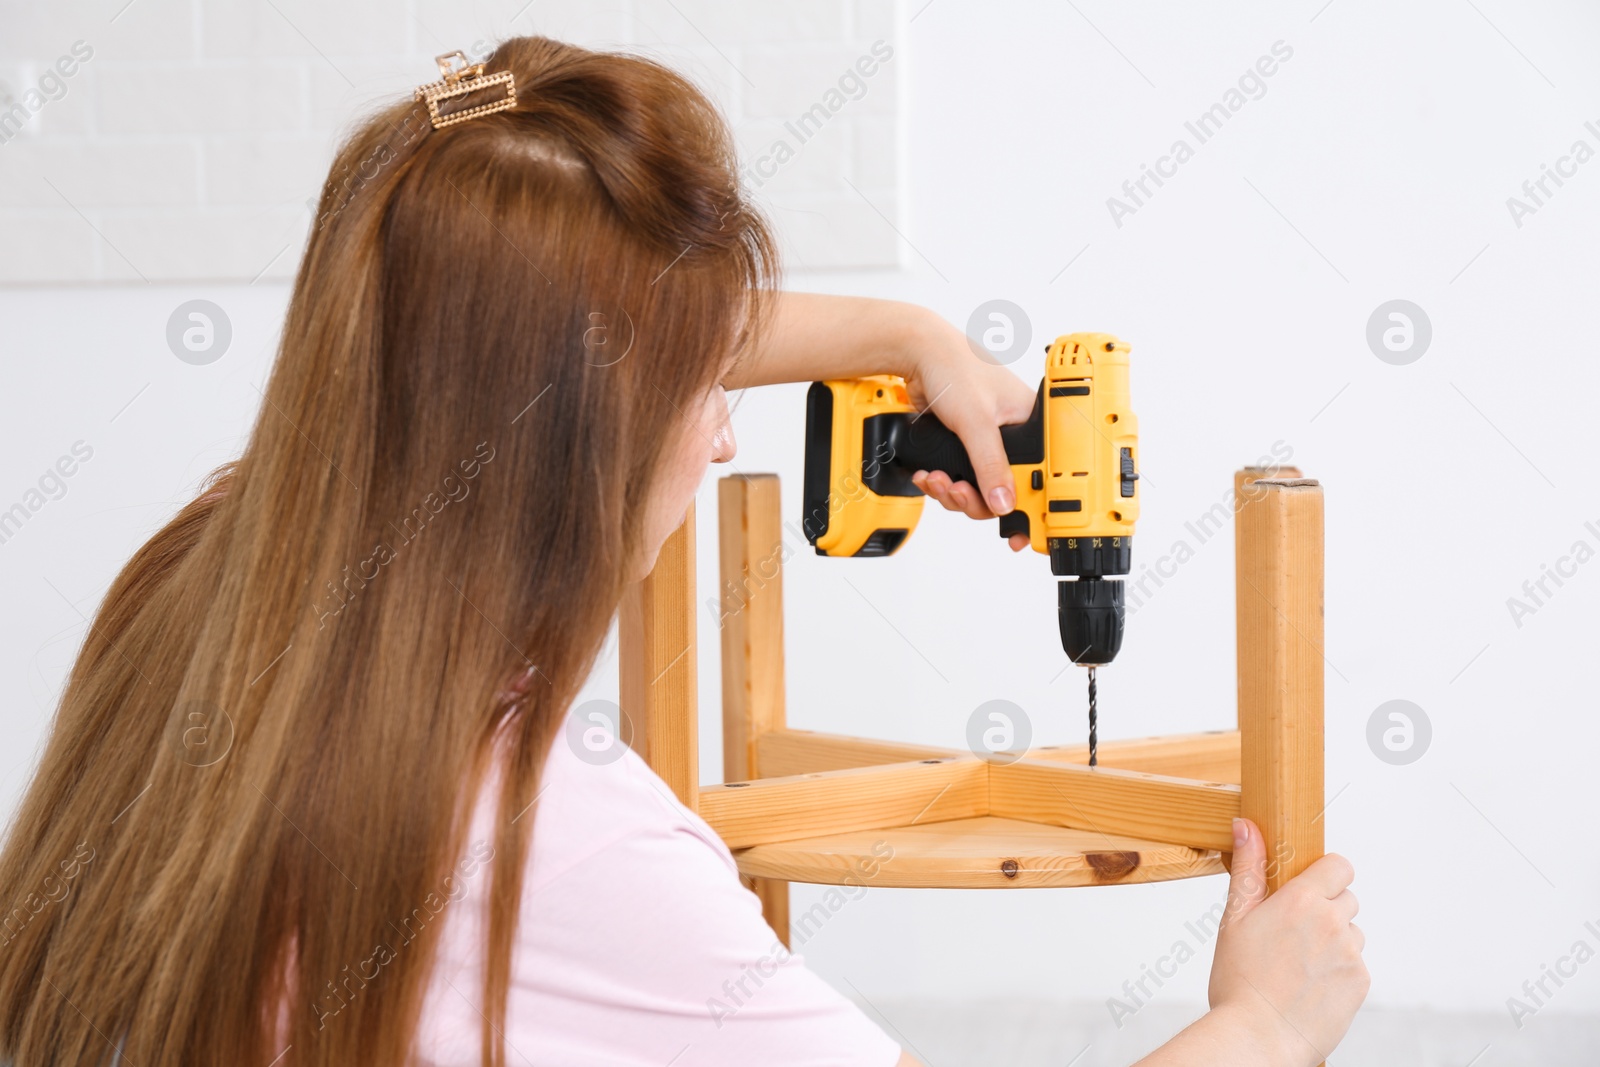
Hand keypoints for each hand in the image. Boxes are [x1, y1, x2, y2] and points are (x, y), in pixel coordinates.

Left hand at [900, 314, 1036, 550]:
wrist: (917, 352)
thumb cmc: (956, 366)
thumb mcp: (976, 421)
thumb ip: (990, 464)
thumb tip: (1004, 502)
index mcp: (1032, 426)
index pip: (1040, 476)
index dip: (1031, 508)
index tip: (1019, 534)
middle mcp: (1013, 436)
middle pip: (1004, 491)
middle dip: (975, 498)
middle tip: (958, 492)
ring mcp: (986, 443)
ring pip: (978, 488)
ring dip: (953, 492)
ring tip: (937, 480)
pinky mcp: (963, 446)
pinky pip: (959, 478)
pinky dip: (942, 483)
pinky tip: (929, 475)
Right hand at [1207, 818, 1368, 1065]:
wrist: (1258, 1037)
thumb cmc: (1239, 981)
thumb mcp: (1234, 918)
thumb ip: (1248, 867)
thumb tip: (1247, 825)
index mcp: (1301, 899)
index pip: (1339, 865)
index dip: (1324, 874)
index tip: (1305, 889)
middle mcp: (1333, 921)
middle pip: (1346, 898)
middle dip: (1325, 909)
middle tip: (1292, 934)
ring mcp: (1351, 953)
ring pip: (1351, 932)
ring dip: (1333, 941)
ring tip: (1298, 965)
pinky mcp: (1361, 982)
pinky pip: (1355, 964)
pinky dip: (1338, 970)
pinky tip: (1310, 985)